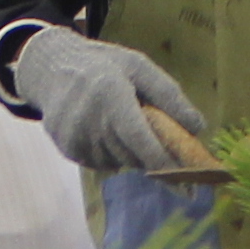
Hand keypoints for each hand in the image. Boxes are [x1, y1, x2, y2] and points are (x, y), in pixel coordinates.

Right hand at [7, 26, 206, 174]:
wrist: (52, 68)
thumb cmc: (104, 66)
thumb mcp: (139, 67)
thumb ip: (169, 96)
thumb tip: (197, 127)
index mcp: (110, 94)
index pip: (139, 138)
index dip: (163, 162)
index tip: (187, 182)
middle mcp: (88, 119)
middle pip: (133, 156)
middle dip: (152, 155)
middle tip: (160, 140)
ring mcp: (74, 137)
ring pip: (118, 163)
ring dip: (129, 152)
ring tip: (121, 123)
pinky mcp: (66, 149)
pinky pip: (101, 163)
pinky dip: (110, 153)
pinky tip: (103, 129)